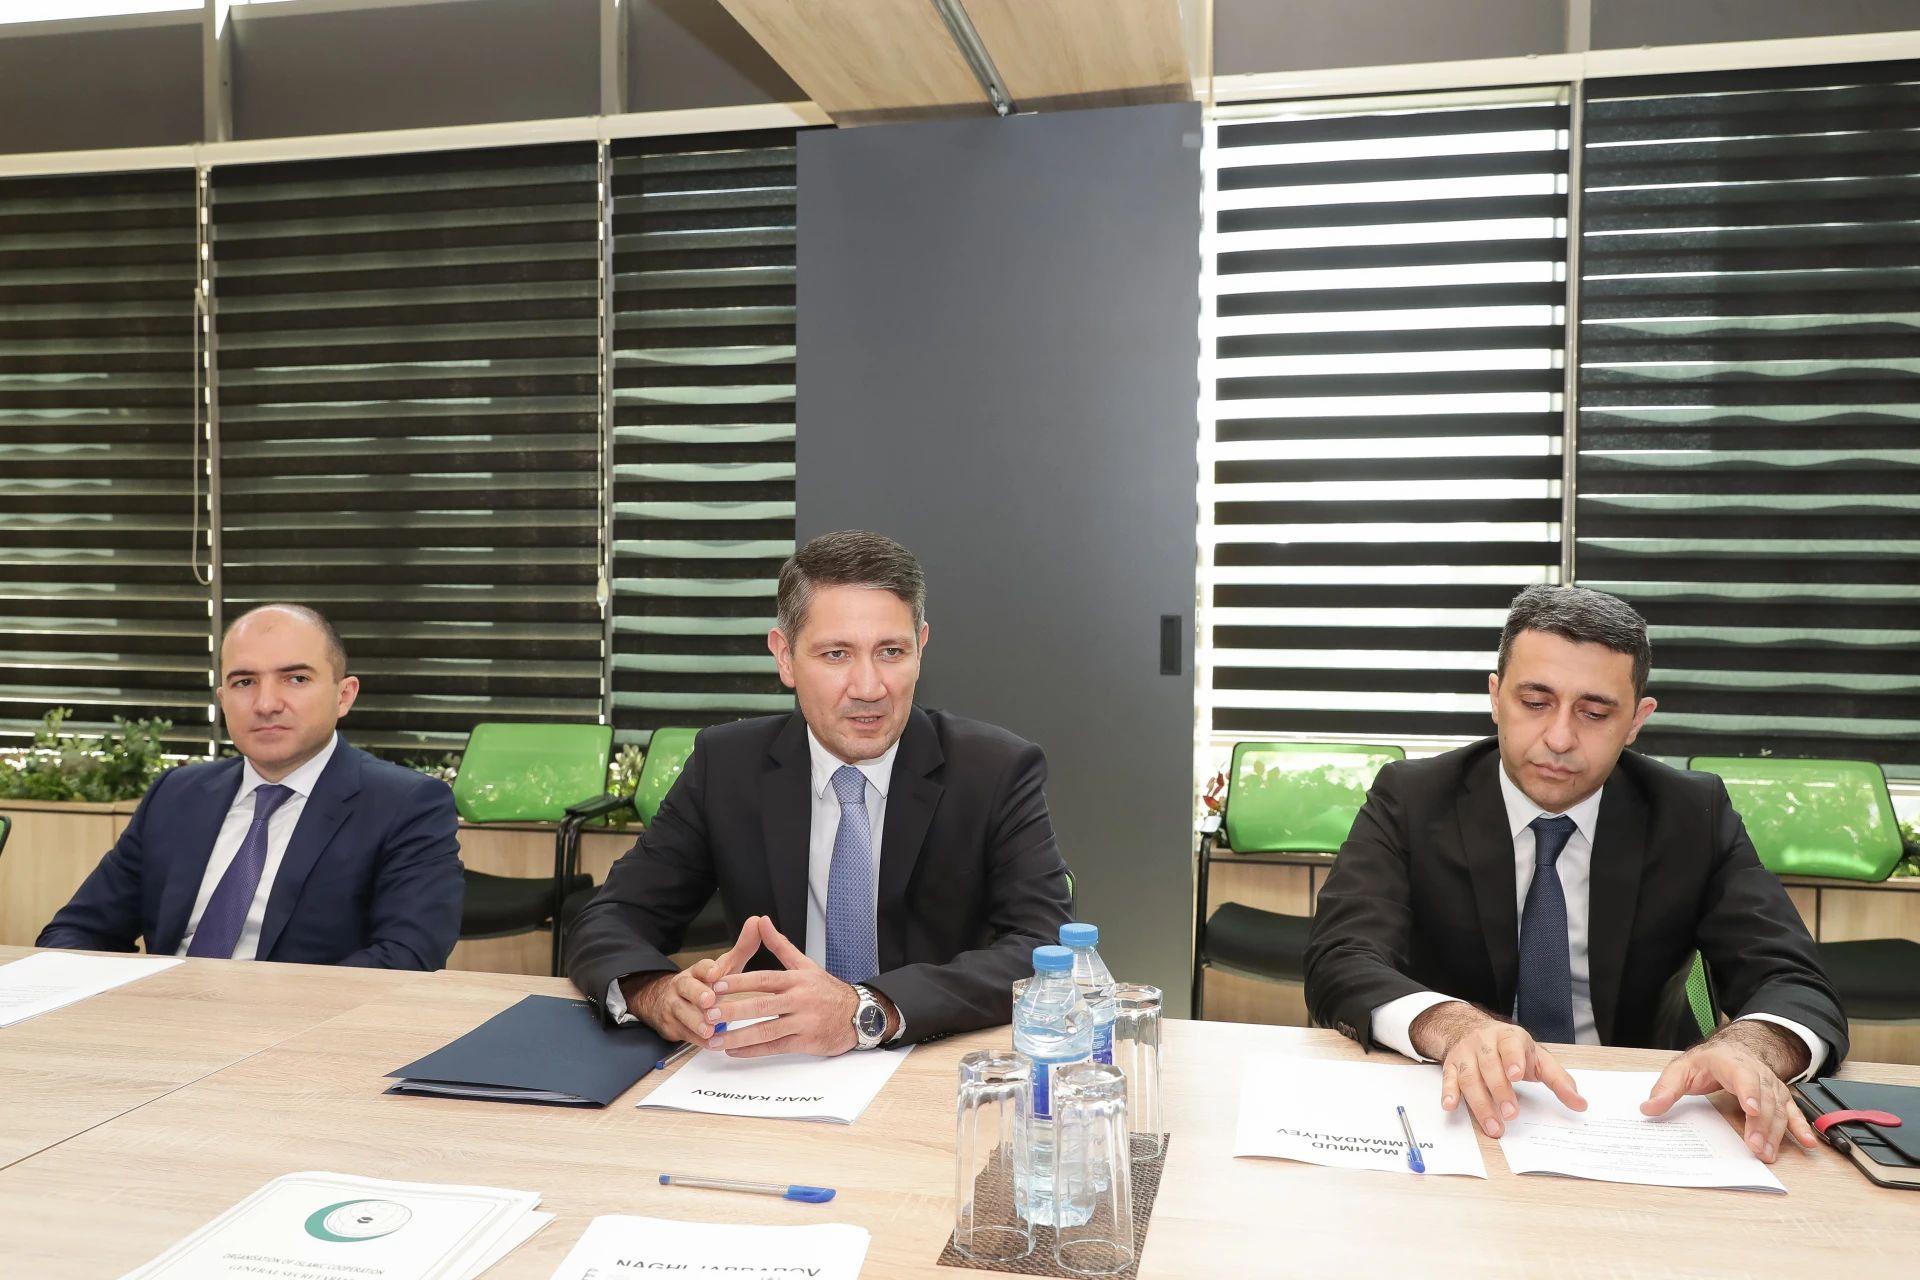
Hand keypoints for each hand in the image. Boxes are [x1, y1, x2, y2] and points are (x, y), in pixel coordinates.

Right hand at [624, 915, 764, 1043]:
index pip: (700, 967)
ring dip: (695, 1021)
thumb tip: (758, 920)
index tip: (716, 972)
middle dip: (697, 994)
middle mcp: (683, 987)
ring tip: (709, 1029)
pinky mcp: (672, 1027)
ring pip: (682, 1013)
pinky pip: (684, 1034)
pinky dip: (696, 1040)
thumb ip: (743, 948)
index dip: (707, 969)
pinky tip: (709, 1044)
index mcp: (697, 971)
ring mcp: (675, 1007)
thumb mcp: (725, 968)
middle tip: (709, 1000)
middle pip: (687, 988)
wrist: (668, 1003)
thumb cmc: (707, 985)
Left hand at [705, 916, 866, 1057]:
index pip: (764, 979)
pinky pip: (775, 1047)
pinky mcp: (806, 1043)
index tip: (716, 985)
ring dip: (738, 1036)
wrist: (859, 1015)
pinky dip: (753, 1051)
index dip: (739, 982)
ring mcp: (803, 1023)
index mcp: (797, 979)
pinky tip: (734, 1051)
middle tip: (708, 1014)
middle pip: (762, 1005)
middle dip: (733, 1010)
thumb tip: (761, 921)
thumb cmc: (826, 990)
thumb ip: (780, 945)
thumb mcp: (805, 965)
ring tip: (715, 1039)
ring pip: (766, 1030)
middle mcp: (800, 1000)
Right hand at [1413, 1001, 1585, 1137]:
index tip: (1517, 1075)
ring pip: (1470, 1077)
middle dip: (1500, 1091)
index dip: (1513, 1060)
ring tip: (1493, 1126)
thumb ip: (1559, 1080)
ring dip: (1480, 1103)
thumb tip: (1580, 1104)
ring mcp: (1466, 1054)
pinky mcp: (1451, 1065)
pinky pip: (1447, 1078)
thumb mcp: (1538, 1058)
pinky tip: (1450, 1106)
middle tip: (1511, 1114)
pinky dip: (1448, 1092)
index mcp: (1509, 1038)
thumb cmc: (1511, 1049)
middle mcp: (1484, 1043)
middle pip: (1490, 1066)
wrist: (1470, 1029)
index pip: (1510, 1046)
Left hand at [1640, 1021, 1817, 1163]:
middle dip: (1760, 1124)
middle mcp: (1755, 1072)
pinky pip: (1791, 1111)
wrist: (1733, 1049)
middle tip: (1755, 1148)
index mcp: (1729, 1062)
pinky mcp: (1778, 1096)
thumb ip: (1665, 1089)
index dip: (1748, 1092)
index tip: (1750, 1109)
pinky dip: (1799, 1127)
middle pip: (1762, 1098)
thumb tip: (1648, 1108)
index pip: (1741, 1075)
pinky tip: (1806, 1143)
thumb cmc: (1706, 1061)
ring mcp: (1770, 1085)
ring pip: (1777, 1109)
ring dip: (1775, 1133)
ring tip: (1767, 1155)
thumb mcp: (1680, 1069)